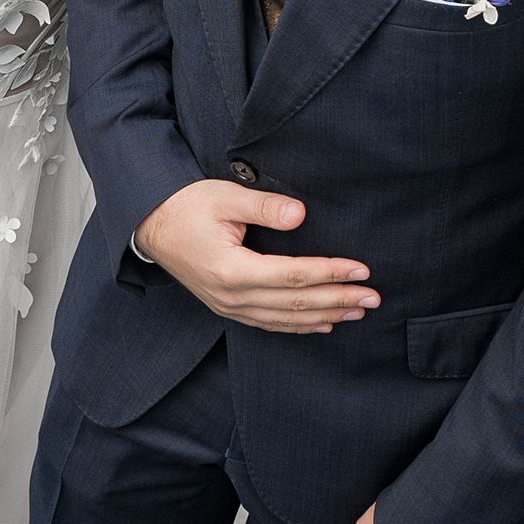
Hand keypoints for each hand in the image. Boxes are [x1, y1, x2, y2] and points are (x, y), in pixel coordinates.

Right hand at [134, 180, 379, 332]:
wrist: (150, 225)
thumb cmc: (186, 206)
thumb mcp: (224, 196)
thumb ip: (264, 207)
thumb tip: (301, 214)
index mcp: (231, 269)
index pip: (293, 275)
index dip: (330, 273)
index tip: (362, 270)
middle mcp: (231, 296)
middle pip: (295, 303)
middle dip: (338, 300)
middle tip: (373, 298)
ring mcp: (228, 306)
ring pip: (285, 319)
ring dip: (325, 316)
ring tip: (358, 311)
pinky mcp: (226, 307)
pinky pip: (269, 323)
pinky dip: (299, 326)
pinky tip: (323, 324)